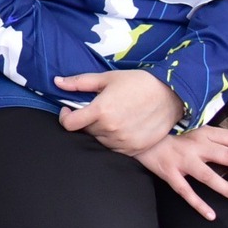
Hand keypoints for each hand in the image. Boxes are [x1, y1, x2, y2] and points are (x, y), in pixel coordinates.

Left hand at [56, 70, 184, 155]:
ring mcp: (123, 142)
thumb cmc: (138, 83)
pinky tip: (121, 127)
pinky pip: (115, 149)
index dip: (65, 117)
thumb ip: (80, 82)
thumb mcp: (107, 78)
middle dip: (85, 121)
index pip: (70, 124)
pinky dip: (113, 140)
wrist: (171, 95)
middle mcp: (110, 130)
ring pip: (99, 141)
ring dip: (99, 131)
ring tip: (111, 117)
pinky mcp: (135, 150)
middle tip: (97, 110)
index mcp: (100, 111)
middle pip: (85, 132)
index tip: (69, 110)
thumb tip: (57, 82)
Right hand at [134, 126, 227, 219]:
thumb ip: (212, 139)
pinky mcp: (169, 173)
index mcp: (203, 133)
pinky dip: (198, 204)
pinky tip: (211, 215)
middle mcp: (195, 146)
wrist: (140, 137)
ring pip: (209, 177)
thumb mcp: (193, 131)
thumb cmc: (170, 136)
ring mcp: (182, 160)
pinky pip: (186, 191)